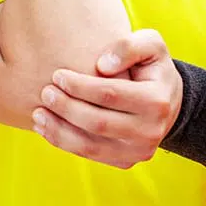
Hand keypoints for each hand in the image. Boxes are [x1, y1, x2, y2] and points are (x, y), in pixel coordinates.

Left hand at [31, 29, 183, 168]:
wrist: (167, 99)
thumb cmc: (151, 65)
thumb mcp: (151, 44)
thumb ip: (129, 46)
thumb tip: (102, 65)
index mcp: (157, 101)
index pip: (110, 94)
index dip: (80, 86)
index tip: (57, 74)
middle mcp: (151, 131)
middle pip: (98, 123)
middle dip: (67, 108)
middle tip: (45, 92)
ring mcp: (139, 151)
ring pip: (91, 146)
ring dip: (60, 130)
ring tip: (38, 113)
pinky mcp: (126, 161)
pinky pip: (91, 156)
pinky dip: (64, 143)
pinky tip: (45, 128)